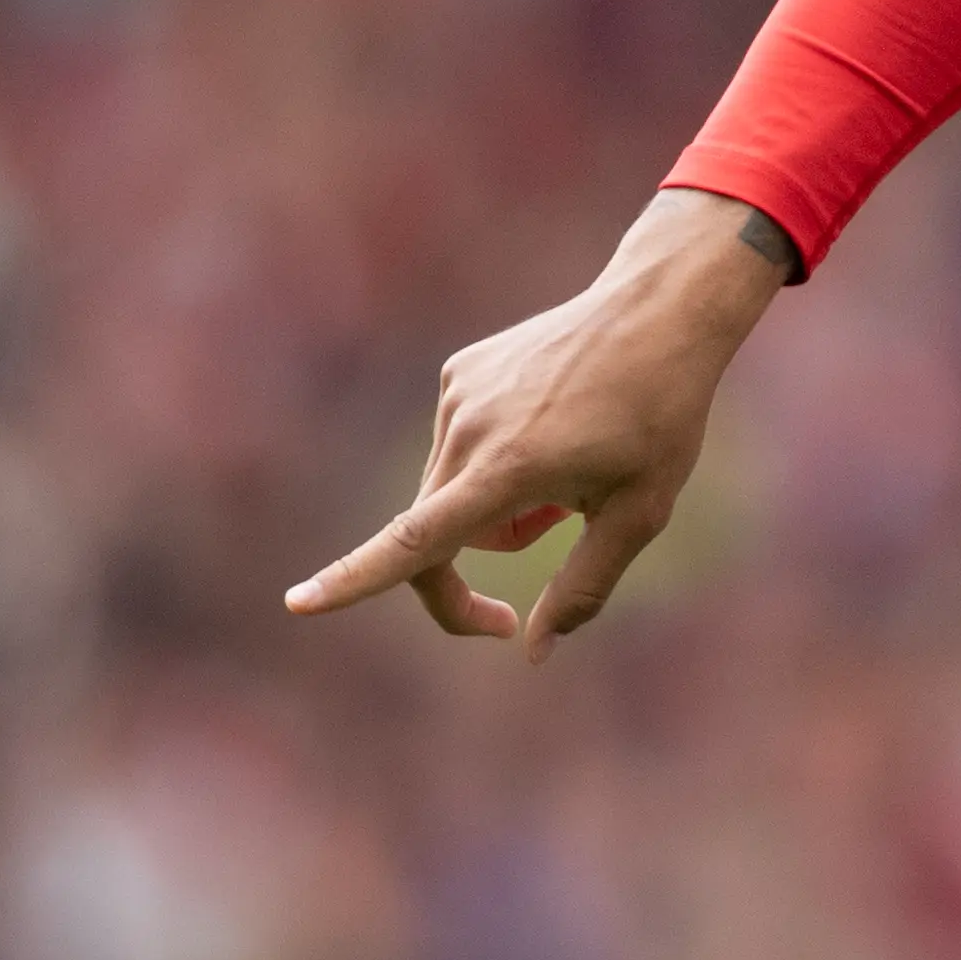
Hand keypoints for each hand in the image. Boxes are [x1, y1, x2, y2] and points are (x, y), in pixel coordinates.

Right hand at [286, 190, 790, 661]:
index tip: (298, 602)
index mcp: (507, 470)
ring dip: (494, 505)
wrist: (661, 307)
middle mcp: (467, 430)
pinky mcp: (459, 371)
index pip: (415, 541)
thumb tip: (531, 652)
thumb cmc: (662, 413)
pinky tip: (552, 422)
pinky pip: (461, 445)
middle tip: (551, 548)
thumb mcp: (641, 513)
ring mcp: (458, 395)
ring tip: (570, 461)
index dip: (353, 580)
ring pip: (450, 492)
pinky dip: (493, 458)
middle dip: (481, 562)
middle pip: (435, 536)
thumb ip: (582, 590)